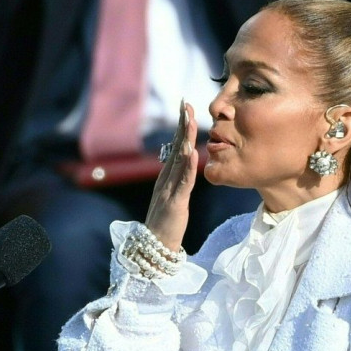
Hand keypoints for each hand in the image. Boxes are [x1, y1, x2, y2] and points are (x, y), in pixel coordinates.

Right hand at [145, 99, 198, 251]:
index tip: (186, 107)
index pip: (175, 147)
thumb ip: (178, 179)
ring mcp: (169, 189)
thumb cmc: (166, 223)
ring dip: (185, 139)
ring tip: (190, 121)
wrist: (156, 246)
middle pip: (175, 147)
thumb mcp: (173, 196)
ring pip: (178, 160)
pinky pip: (183, 182)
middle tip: (186, 104)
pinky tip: (193, 152)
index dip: (181, 127)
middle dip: (181, 125)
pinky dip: (189, 166)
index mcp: (166, 177)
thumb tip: (185, 160)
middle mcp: (166, 179)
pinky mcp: (175, 203)